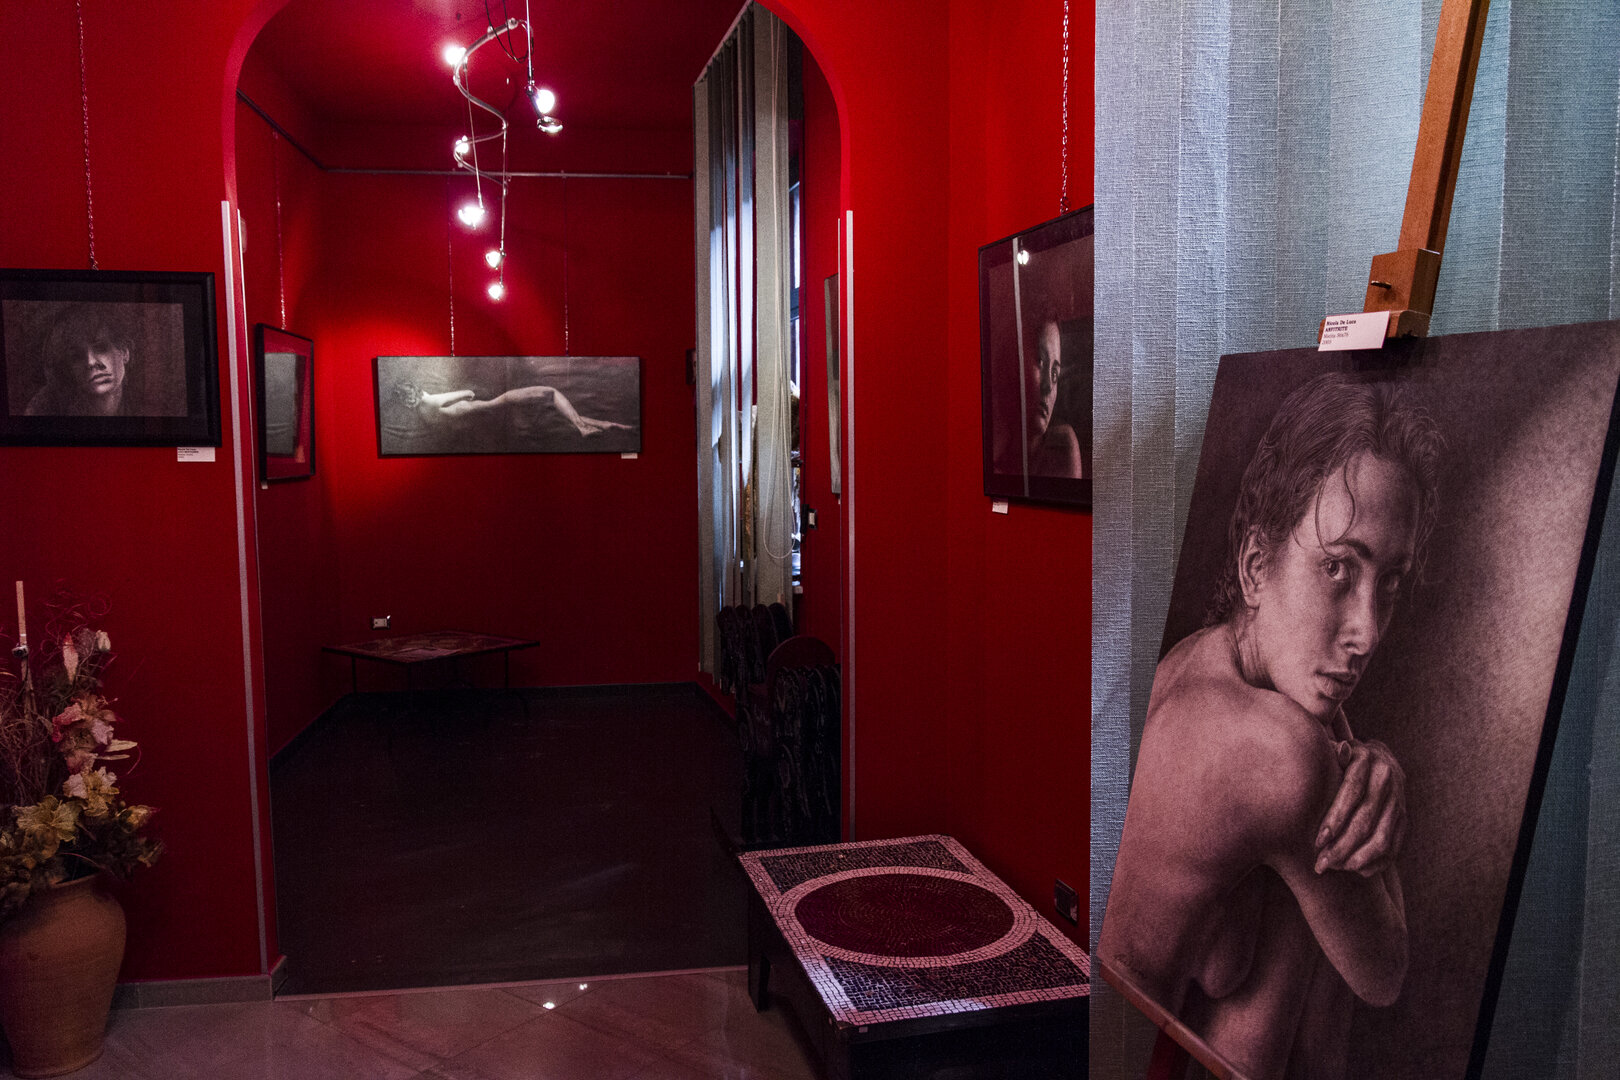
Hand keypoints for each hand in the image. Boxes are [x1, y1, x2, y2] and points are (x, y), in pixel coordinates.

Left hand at [1314, 739, 1405, 875]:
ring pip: (1383, 838)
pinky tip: (1358, 871)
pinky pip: (1395, 846)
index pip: (1352, 793)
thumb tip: (1340, 749)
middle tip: (1321, 864)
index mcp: (1368, 759)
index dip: (1335, 819)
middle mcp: (1388, 779)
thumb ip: (1332, 752)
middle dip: (1342, 847)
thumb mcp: (1333, 748)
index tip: (1318, 841)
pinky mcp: (1405, 817)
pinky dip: (1378, 862)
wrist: (1376, 757)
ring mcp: (1400, 799)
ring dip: (1358, 859)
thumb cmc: (1339, 757)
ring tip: (1336, 868)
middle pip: (1366, 820)